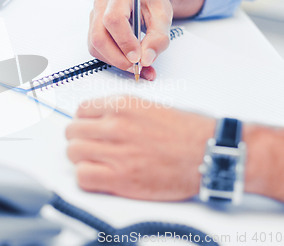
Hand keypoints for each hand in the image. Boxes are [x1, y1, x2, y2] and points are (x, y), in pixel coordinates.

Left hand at [65, 95, 214, 200]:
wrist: (210, 154)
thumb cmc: (188, 132)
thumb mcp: (151, 107)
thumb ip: (121, 111)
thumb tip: (99, 120)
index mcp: (123, 105)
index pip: (81, 110)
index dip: (83, 121)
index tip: (88, 128)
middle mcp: (116, 125)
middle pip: (72, 132)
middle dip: (79, 139)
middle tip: (91, 146)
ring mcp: (117, 151)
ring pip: (73, 153)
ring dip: (81, 158)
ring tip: (96, 162)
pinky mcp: (121, 178)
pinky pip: (83, 176)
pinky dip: (86, 177)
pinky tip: (100, 176)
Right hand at [88, 0, 171, 80]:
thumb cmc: (152, 1)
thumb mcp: (164, 16)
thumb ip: (158, 38)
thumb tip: (146, 60)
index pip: (114, 19)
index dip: (124, 42)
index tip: (137, 57)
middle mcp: (102, 4)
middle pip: (99, 36)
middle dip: (117, 57)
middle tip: (136, 66)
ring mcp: (94, 16)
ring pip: (95, 46)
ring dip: (114, 60)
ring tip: (134, 63)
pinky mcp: (93, 28)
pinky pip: (96, 49)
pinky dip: (111, 59)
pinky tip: (126, 59)